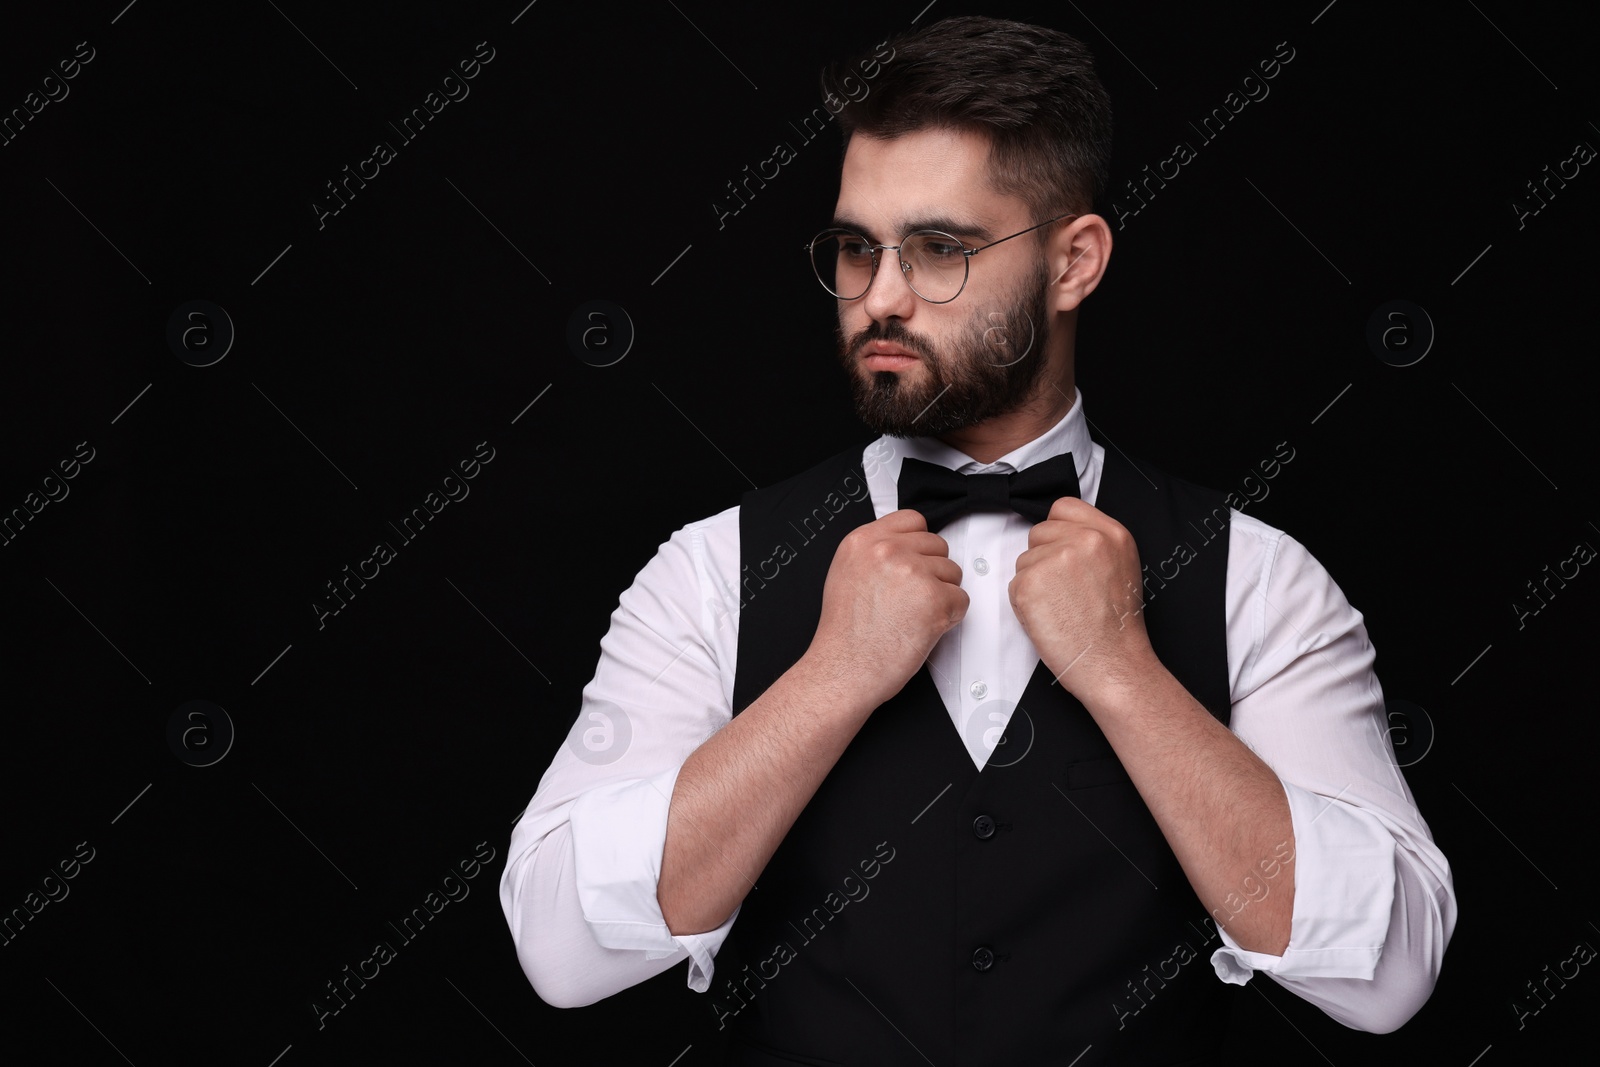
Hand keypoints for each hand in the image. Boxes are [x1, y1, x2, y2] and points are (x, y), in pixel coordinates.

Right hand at [805, 509, 968, 708]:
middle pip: (937, 545)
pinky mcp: (935, 598)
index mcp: (863, 541)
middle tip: (910, 599)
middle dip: (931, 571)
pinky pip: (961, 599)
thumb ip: (874, 554)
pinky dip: (950, 617)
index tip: (913, 563)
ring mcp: (913, 571)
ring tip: (912, 616)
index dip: (918, 545)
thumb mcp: (846, 574)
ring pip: (952, 572)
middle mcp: (888, 550)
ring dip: (941, 594)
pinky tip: (923, 627)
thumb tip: (904, 549)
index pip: (913, 520)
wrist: (843, 669)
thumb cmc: (845, 635)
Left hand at [1009, 496, 1156, 704]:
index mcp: (1110, 533)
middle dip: (1044, 558)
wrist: (1113, 663)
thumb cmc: (1115, 627)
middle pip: (1039, 532)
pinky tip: (1049, 617)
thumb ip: (1093, 542)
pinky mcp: (1030, 583)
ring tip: (1061, 606)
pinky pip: (1014, 584)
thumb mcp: (1121, 567)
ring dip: (1034, 581)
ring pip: (1024, 559)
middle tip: (1065, 590)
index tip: (1062, 553)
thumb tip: (1062, 534)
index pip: (1063, 508)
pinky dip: (1024, 603)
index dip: (1058, 531)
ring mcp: (1055, 559)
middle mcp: (1084, 539)